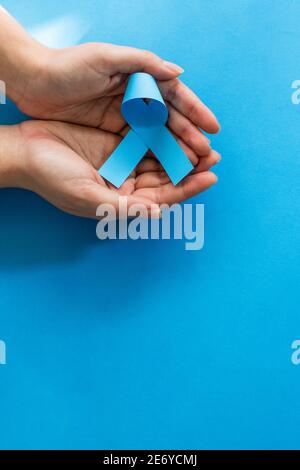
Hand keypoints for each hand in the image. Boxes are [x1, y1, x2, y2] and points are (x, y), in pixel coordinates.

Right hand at [2, 120, 218, 218]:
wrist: (26, 150)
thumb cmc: (52, 178)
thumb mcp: (87, 197)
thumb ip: (123, 207)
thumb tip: (156, 215)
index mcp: (121, 202)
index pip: (162, 198)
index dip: (187, 189)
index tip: (210, 177)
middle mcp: (126, 184)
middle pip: (166, 178)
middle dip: (190, 169)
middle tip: (213, 156)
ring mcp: (121, 162)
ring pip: (159, 158)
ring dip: (180, 151)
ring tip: (204, 142)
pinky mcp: (115, 141)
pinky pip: (144, 138)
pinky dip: (162, 134)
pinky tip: (178, 127)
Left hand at [16, 42, 219, 174]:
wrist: (33, 83)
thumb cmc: (68, 67)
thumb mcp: (105, 57)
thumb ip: (142, 63)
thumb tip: (178, 72)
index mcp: (138, 77)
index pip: (174, 96)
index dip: (195, 111)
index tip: (213, 128)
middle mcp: (135, 98)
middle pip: (170, 119)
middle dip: (190, 136)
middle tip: (208, 154)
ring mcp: (123, 117)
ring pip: (157, 135)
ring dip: (176, 149)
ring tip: (193, 164)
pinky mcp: (111, 133)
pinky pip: (138, 146)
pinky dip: (153, 156)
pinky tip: (166, 167)